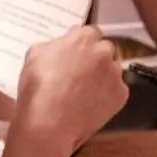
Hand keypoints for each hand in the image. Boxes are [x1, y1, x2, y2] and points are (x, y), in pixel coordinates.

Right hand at [12, 27, 126, 152]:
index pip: (91, 33)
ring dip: (102, 77)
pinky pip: (116, 91)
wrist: (49, 123)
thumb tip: (62, 44)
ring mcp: (115, 74)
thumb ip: (54, 44)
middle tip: (79, 75)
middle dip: (94, 59)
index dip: (83, 45)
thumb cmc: (39, 88)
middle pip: (104, 50)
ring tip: (82, 93)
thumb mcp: (35, 54)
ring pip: (112, 71)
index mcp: (84, 38)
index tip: (77, 54)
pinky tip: (89, 104)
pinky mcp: (121, 95)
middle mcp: (103, 52)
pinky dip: (106, 96)